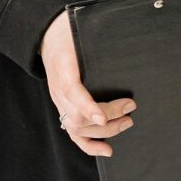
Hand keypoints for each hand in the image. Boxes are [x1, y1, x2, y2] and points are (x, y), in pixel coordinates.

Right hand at [40, 10, 134, 156]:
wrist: (49, 37)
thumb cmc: (70, 33)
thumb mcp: (81, 30)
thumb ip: (100, 36)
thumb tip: (130, 36)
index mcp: (62, 68)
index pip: (72, 92)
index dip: (87, 107)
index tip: (103, 117)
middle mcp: (58, 91)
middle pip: (78, 116)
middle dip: (109, 115)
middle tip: (131, 108)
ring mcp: (60, 103)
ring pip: (77, 128)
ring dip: (105, 131)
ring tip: (128, 122)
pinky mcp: (64, 110)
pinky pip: (74, 134)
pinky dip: (90, 146)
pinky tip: (107, 150)